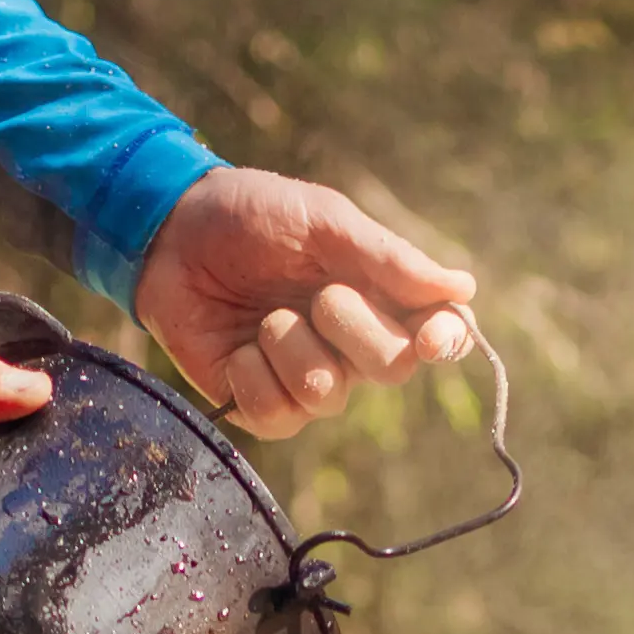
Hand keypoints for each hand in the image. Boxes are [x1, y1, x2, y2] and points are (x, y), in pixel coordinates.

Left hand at [134, 168, 477, 438]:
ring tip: (265, 316)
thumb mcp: (323, 221)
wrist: (171, 233)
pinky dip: (253, 377)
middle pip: (393, 368)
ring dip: (292, 347)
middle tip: (318, 296)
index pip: (440, 333)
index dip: (447, 341)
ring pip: (328, 395)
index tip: (433, 336)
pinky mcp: (261, 404)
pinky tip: (238, 348)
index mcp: (380, 295)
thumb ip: (388, 258)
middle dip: (354, 328)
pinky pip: (277, 416)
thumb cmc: (251, 217)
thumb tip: (462, 288)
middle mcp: (353, 345)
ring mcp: (307, 377)